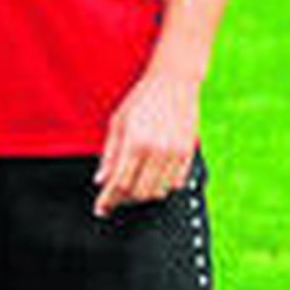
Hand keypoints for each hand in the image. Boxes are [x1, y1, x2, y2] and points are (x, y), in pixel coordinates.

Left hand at [92, 68, 200, 215]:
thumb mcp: (118, 121)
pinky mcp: (188, 152)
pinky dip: (163, 186)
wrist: (174, 80)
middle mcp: (156, 150)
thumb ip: (109, 154)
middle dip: (124, 200)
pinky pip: (176, 183)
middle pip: (138, 192)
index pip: (119, 183)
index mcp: (135, 142)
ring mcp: (174, 152)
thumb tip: (101, 181)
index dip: (108, 201)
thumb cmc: (143, 98)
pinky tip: (153, 177)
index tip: (101, 209)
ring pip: (158, 191)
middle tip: (116, 197)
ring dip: (143, 195)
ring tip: (134, 186)